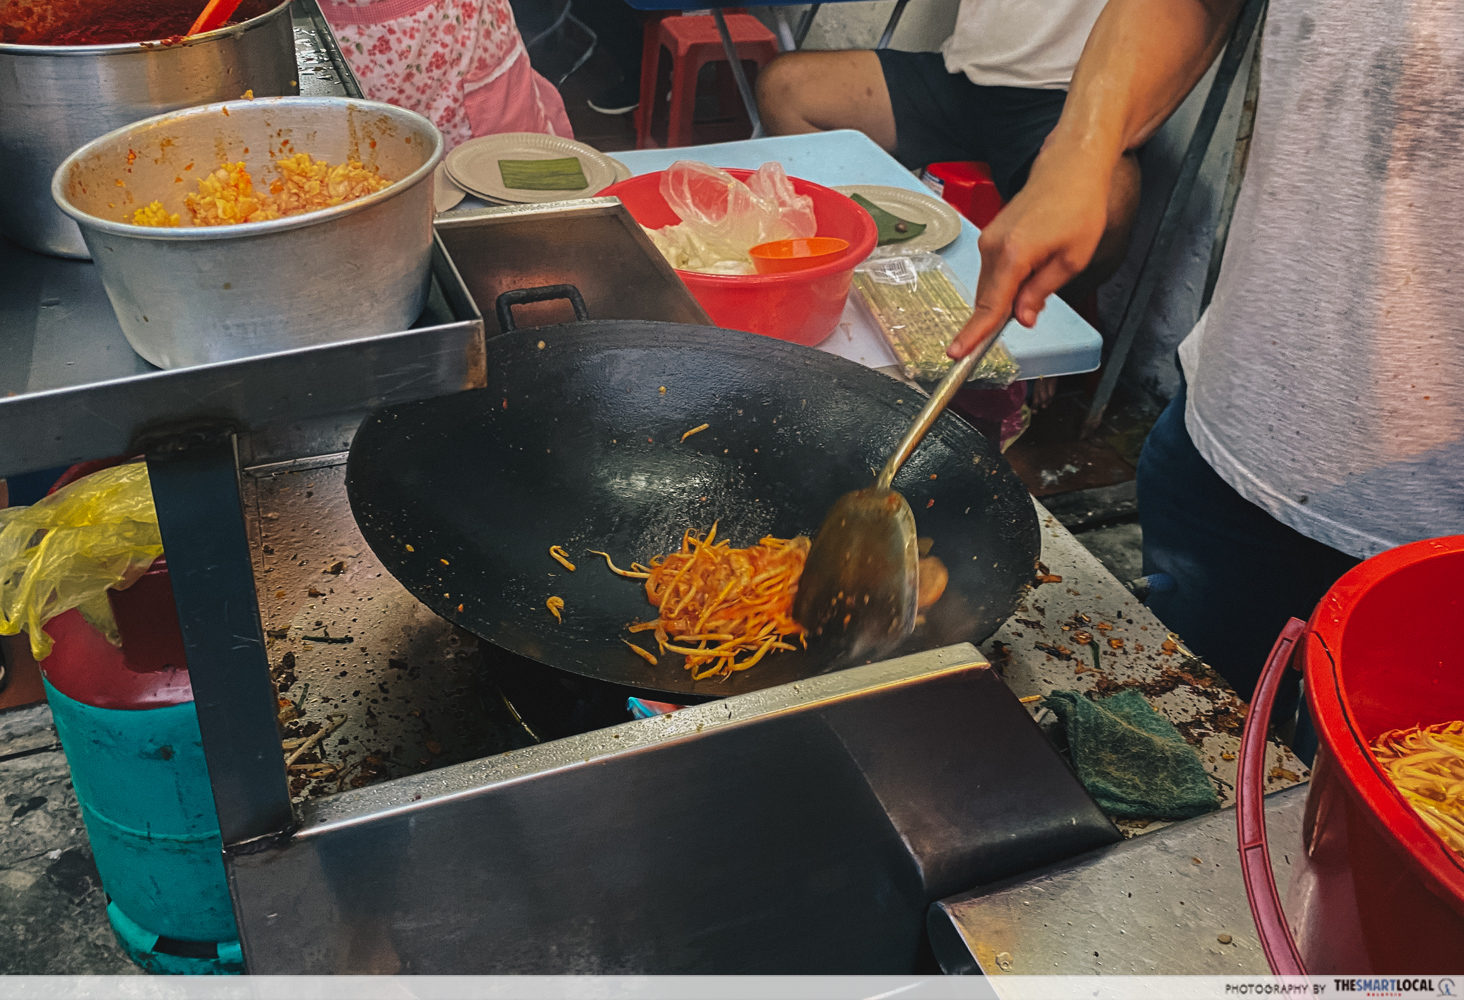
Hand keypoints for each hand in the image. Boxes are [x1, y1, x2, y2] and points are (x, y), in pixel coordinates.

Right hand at [948, 146, 1112, 356]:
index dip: (974, 334)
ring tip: (1045, 274)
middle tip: (1034, 310)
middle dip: (1004, 314)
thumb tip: (1021, 318)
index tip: (957, 353)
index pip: (990, 305)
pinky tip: (1032, 269)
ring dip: (1009, 295)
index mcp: (1014, 254)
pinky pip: (993, 271)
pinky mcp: (991, 236)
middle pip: (988, 299)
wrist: (1070, 168)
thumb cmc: (1078, 207)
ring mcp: (988, 240)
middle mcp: (993, 247)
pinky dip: (1007, 281)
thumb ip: (1041, 291)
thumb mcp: (1072, 259)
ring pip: (991, 286)